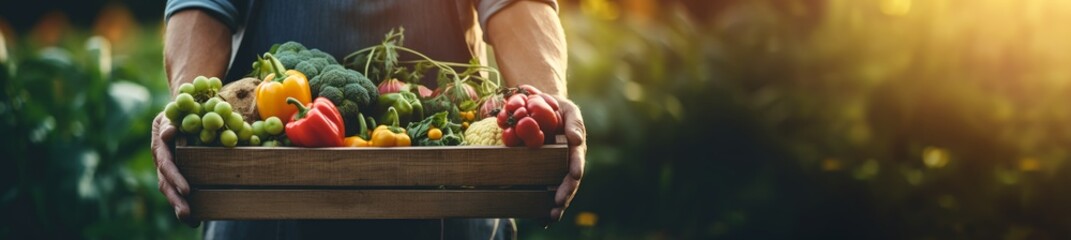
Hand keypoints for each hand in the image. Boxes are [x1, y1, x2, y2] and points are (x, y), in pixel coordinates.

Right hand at [151, 112, 198, 226]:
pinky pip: (177, 191)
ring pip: (169, 190)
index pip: (166, 164)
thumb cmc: (178, 111)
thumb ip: (170, 122)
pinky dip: (184, 205)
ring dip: (178, 206)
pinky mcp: (175, 174)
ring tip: (190, 221)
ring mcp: (166, 169)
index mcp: (160, 146)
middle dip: (175, 200)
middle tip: (187, 214)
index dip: (175, 177)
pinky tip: (195, 221)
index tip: (187, 190)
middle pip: (165, 183)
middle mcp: (161, 160)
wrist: (179, 111)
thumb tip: (170, 132)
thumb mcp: (172, 113)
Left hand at [550, 96, 586, 222]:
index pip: (577, 160)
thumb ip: (575, 122)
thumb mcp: (569, 110)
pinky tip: (540, 218)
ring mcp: (556, 169)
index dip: (576, 167)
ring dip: (557, 204)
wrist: (540, 109)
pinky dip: (542, 203)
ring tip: (550, 217)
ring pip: (559, 189)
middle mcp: (567, 162)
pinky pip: (544, 188)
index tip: (574, 175)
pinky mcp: (542, 172)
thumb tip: (577, 140)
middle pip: (569, 180)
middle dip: (565, 193)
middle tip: (558, 204)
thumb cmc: (558, 109)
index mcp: (575, 148)